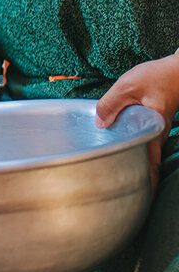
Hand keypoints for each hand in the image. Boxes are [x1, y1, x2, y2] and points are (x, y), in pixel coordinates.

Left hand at [96, 54, 178, 188]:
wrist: (177, 70)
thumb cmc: (157, 77)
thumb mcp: (128, 86)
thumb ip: (111, 104)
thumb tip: (99, 124)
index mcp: (153, 129)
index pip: (151, 163)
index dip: (148, 183)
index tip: (141, 201)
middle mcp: (158, 135)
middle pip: (149, 164)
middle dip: (141, 182)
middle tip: (126, 200)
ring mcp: (157, 131)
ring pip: (146, 155)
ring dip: (137, 167)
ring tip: (122, 183)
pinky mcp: (153, 125)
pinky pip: (144, 143)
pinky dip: (135, 152)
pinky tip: (122, 154)